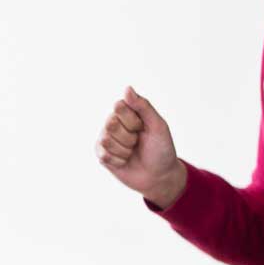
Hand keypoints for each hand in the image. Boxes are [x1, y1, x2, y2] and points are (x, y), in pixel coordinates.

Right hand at [96, 86, 187, 208]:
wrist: (159, 176)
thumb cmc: (161, 149)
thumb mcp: (158, 126)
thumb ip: (143, 106)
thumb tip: (127, 88)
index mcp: (128, 112)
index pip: (119, 107)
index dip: (133, 121)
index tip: (143, 128)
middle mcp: (114, 122)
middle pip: (110, 123)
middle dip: (129, 137)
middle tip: (138, 142)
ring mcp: (106, 139)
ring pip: (106, 140)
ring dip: (124, 150)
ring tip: (132, 152)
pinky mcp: (102, 155)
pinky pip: (104, 155)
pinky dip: (119, 160)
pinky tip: (125, 161)